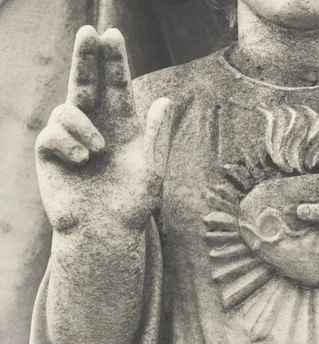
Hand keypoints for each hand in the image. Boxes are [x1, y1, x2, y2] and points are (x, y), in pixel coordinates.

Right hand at [36, 26, 172, 233]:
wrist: (105, 232)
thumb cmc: (132, 204)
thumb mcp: (152, 169)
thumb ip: (156, 136)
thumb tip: (165, 100)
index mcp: (123, 125)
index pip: (117, 86)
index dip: (114, 62)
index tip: (112, 34)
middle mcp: (96, 125)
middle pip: (87, 82)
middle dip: (87, 57)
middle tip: (89, 32)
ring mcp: (71, 138)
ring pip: (67, 108)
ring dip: (83, 125)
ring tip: (98, 151)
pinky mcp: (50, 153)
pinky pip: (51, 132)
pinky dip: (68, 143)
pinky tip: (81, 161)